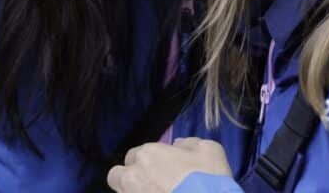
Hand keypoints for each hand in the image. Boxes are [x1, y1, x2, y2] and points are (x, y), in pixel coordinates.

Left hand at [107, 138, 231, 192]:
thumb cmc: (208, 180)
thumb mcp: (210, 150)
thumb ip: (189, 144)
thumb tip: (178, 146)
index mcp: (148, 155)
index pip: (136, 154)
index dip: (148, 161)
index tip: (160, 170)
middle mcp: (133, 176)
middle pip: (118, 175)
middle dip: (130, 178)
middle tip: (150, 185)